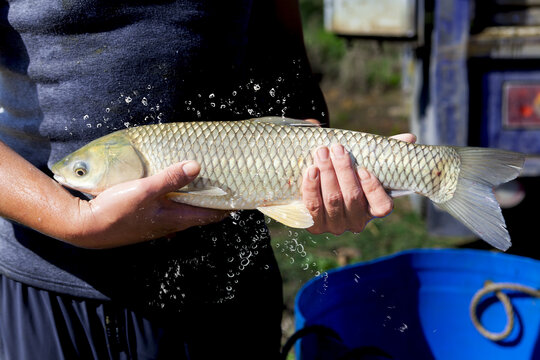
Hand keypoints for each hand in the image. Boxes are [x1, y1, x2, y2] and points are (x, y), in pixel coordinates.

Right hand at [68, 161, 228, 248]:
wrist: (84, 228)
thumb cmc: (115, 210)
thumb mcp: (144, 190)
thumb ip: (170, 179)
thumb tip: (196, 166)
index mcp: (174, 219)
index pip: (208, 216)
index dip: (225, 209)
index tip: (238, 200)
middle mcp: (168, 226)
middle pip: (197, 216)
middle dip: (211, 204)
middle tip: (221, 190)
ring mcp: (155, 227)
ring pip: (181, 215)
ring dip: (192, 204)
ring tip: (199, 189)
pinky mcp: (142, 224)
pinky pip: (166, 214)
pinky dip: (174, 205)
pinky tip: (168, 196)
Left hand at [302, 133, 415, 234]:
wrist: (319, 184)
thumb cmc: (348, 173)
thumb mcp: (366, 162)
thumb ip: (386, 151)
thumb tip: (410, 138)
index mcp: (374, 210)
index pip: (382, 207)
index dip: (373, 188)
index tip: (363, 168)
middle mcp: (356, 222)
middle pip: (352, 197)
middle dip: (343, 170)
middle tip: (336, 149)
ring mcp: (335, 226)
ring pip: (332, 200)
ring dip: (327, 173)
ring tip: (322, 153)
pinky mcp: (314, 226)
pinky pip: (312, 207)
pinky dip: (311, 187)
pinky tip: (311, 170)